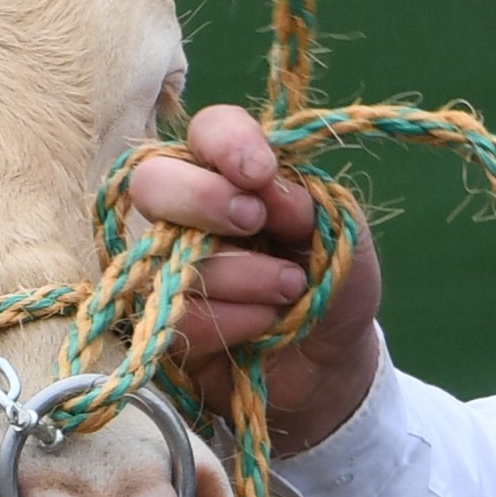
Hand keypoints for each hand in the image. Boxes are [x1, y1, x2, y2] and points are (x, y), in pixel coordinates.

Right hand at [120, 105, 386, 449]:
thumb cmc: (333, 287)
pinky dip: (230, 319)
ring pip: (171, 255)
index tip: (261, 173)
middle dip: (203, 198)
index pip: (207, 131)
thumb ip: (310, 203)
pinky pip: (178, 315)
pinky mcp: (161, 325)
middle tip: (252, 220)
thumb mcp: (343, 237)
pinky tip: (263, 325)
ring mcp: (167, 270)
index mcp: (235, 177)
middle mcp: (190, 216)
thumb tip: (266, 189)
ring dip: (240, 274)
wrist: (331, 365)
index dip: (226, 142)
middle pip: (152, 181)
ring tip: (289, 291)